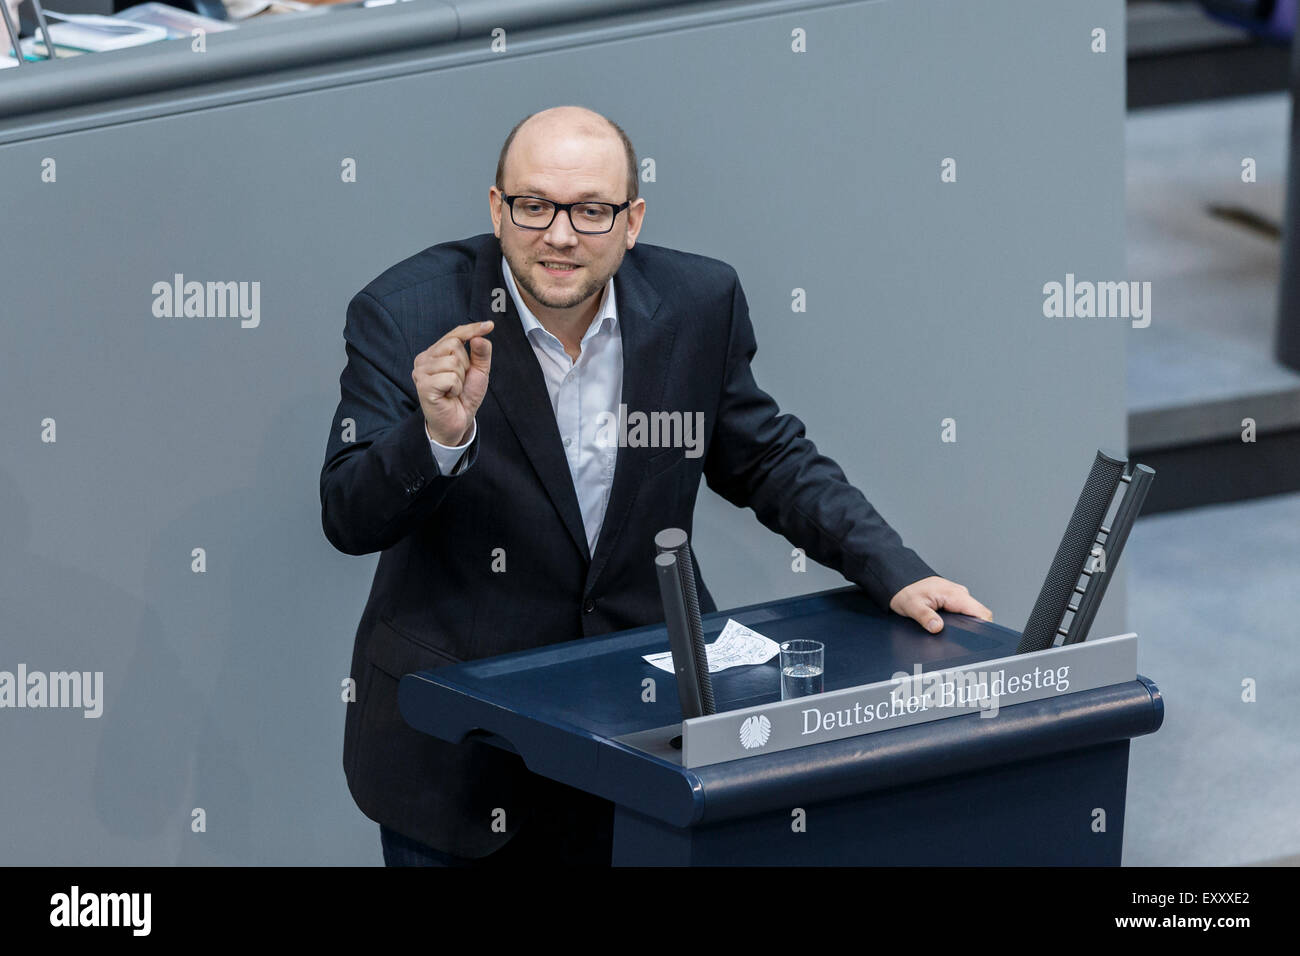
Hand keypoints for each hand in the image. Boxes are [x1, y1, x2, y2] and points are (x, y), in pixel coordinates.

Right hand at [412, 320, 492, 445]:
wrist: (458, 421)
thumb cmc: (464, 396)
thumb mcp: (478, 371)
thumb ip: (481, 353)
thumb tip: (479, 336)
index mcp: (435, 353)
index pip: (454, 334)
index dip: (472, 329)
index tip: (489, 325)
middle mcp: (424, 359)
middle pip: (454, 344)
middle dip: (465, 364)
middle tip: (459, 381)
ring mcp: (421, 371)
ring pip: (453, 361)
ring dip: (460, 378)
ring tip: (453, 389)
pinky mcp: (423, 385)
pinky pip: (450, 377)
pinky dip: (455, 388)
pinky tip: (449, 395)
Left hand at [889, 576, 992, 633]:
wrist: (902, 581)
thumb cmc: (907, 591)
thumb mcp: (912, 606)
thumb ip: (925, 617)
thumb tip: (937, 627)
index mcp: (954, 594)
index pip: (981, 612)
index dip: (984, 627)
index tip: (977, 639)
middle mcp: (959, 594)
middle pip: (979, 615)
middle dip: (974, 629)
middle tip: (961, 640)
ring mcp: (957, 596)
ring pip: (972, 613)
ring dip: (967, 624)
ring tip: (954, 634)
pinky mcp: (953, 600)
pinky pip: (964, 611)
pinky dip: (961, 620)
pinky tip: (951, 627)